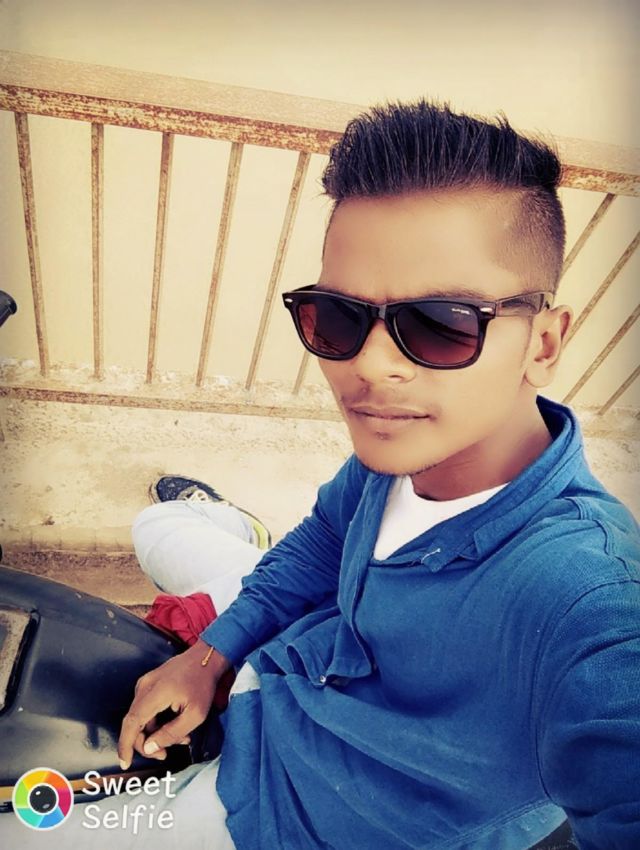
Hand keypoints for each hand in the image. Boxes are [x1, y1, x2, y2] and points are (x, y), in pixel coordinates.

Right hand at [117, 638, 230, 769]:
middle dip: (146, 743)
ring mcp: (145, 684)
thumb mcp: (195, 714)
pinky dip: (157, 721)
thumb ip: (171, 733)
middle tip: (164, 754)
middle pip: (135, 723)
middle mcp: (144, 687)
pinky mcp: (149, 684)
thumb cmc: (203, 684)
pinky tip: (175, 725)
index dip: (126, 745)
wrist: (206, 657)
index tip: (125, 763)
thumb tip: (150, 748)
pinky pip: (146, 708)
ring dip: (155, 732)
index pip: (132, 723)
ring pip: (141, 717)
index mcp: (154, 693)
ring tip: (180, 738)